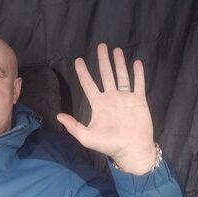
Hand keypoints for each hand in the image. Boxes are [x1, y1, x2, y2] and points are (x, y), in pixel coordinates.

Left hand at [57, 43, 155, 174]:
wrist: (132, 150)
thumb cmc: (109, 145)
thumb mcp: (87, 137)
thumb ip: (73, 126)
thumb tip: (58, 116)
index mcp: (99, 103)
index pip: (88, 84)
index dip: (83, 72)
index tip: (78, 60)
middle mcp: (111, 97)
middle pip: (105, 74)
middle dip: (103, 60)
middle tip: (101, 46)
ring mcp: (125, 98)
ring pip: (121, 75)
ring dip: (119, 63)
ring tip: (117, 50)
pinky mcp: (139, 101)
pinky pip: (138, 84)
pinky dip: (138, 74)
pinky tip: (137, 63)